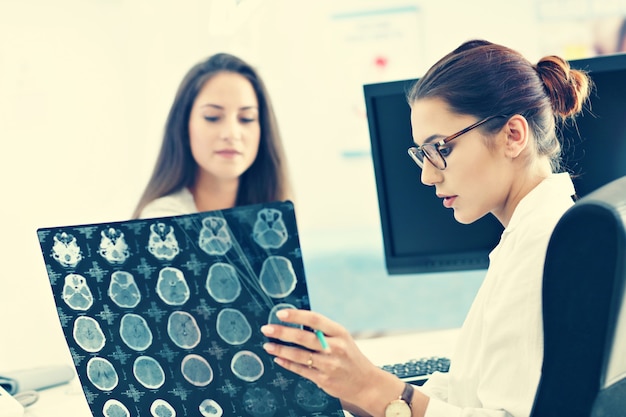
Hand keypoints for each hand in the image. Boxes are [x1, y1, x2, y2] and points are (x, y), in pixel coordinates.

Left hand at [260, 308, 399, 410]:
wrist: (365, 382)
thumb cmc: (349, 355)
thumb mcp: (341, 338)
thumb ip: (322, 330)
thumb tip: (295, 320)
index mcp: (339, 332)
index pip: (315, 320)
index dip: (296, 315)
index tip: (280, 313)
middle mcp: (335, 347)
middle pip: (304, 337)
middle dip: (283, 332)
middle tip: (267, 329)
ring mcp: (329, 364)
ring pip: (299, 355)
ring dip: (281, 349)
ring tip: (268, 345)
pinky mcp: (323, 379)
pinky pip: (301, 370)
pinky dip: (287, 364)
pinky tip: (278, 359)